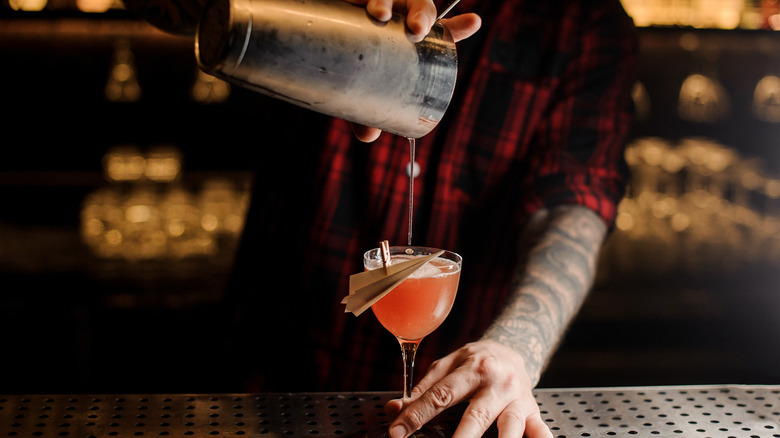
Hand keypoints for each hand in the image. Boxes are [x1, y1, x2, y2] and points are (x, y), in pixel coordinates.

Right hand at [346, 0, 481, 141]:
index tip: (473, 21)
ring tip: (384, 15)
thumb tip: (368, 136)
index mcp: (412, 37)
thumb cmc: (350, 65)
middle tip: (417, 30)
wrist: (321, 38)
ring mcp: (382, 5)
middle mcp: (400, 17)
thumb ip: (367, 111)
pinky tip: (367, 5)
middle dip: (423, 16)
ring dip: (391, 3)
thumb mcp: (362, 87)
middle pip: (422, 10)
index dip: (458, 26)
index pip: (442, 30)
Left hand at [384, 340, 553, 437]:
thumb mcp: (446, 366)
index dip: (416, 415)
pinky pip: (539, 428)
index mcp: (470, 368)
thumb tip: (394, 409)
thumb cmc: (475, 362)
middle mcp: (495, 382)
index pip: (439, 395)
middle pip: (476, 413)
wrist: (513, 349)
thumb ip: (422, 389)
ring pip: (509, 425)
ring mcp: (517, 398)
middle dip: (460, 437)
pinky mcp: (532, 410)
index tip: (398, 432)